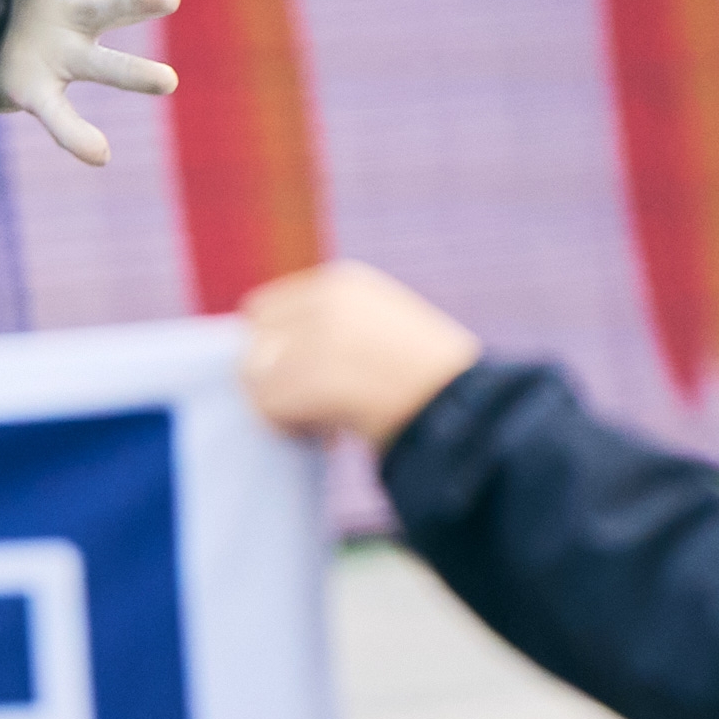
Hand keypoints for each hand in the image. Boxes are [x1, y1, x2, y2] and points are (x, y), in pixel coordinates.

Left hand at [0, 0, 179, 166]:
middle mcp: (78, 17)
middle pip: (114, 7)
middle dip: (139, 2)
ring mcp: (63, 55)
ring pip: (103, 64)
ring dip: (133, 73)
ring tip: (166, 82)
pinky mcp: (39, 90)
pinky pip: (59, 116)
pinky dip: (76, 137)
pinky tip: (99, 156)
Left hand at [238, 259, 481, 443]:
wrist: (464, 409)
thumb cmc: (430, 382)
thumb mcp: (382, 330)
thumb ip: (331, 328)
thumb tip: (265, 354)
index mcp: (343, 284)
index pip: (264, 311)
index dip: (278, 350)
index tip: (311, 379)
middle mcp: (325, 301)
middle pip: (253, 344)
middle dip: (274, 379)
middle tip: (317, 406)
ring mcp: (316, 337)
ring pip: (255, 378)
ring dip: (282, 407)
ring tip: (326, 422)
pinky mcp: (309, 375)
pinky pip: (267, 408)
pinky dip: (288, 429)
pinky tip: (327, 434)